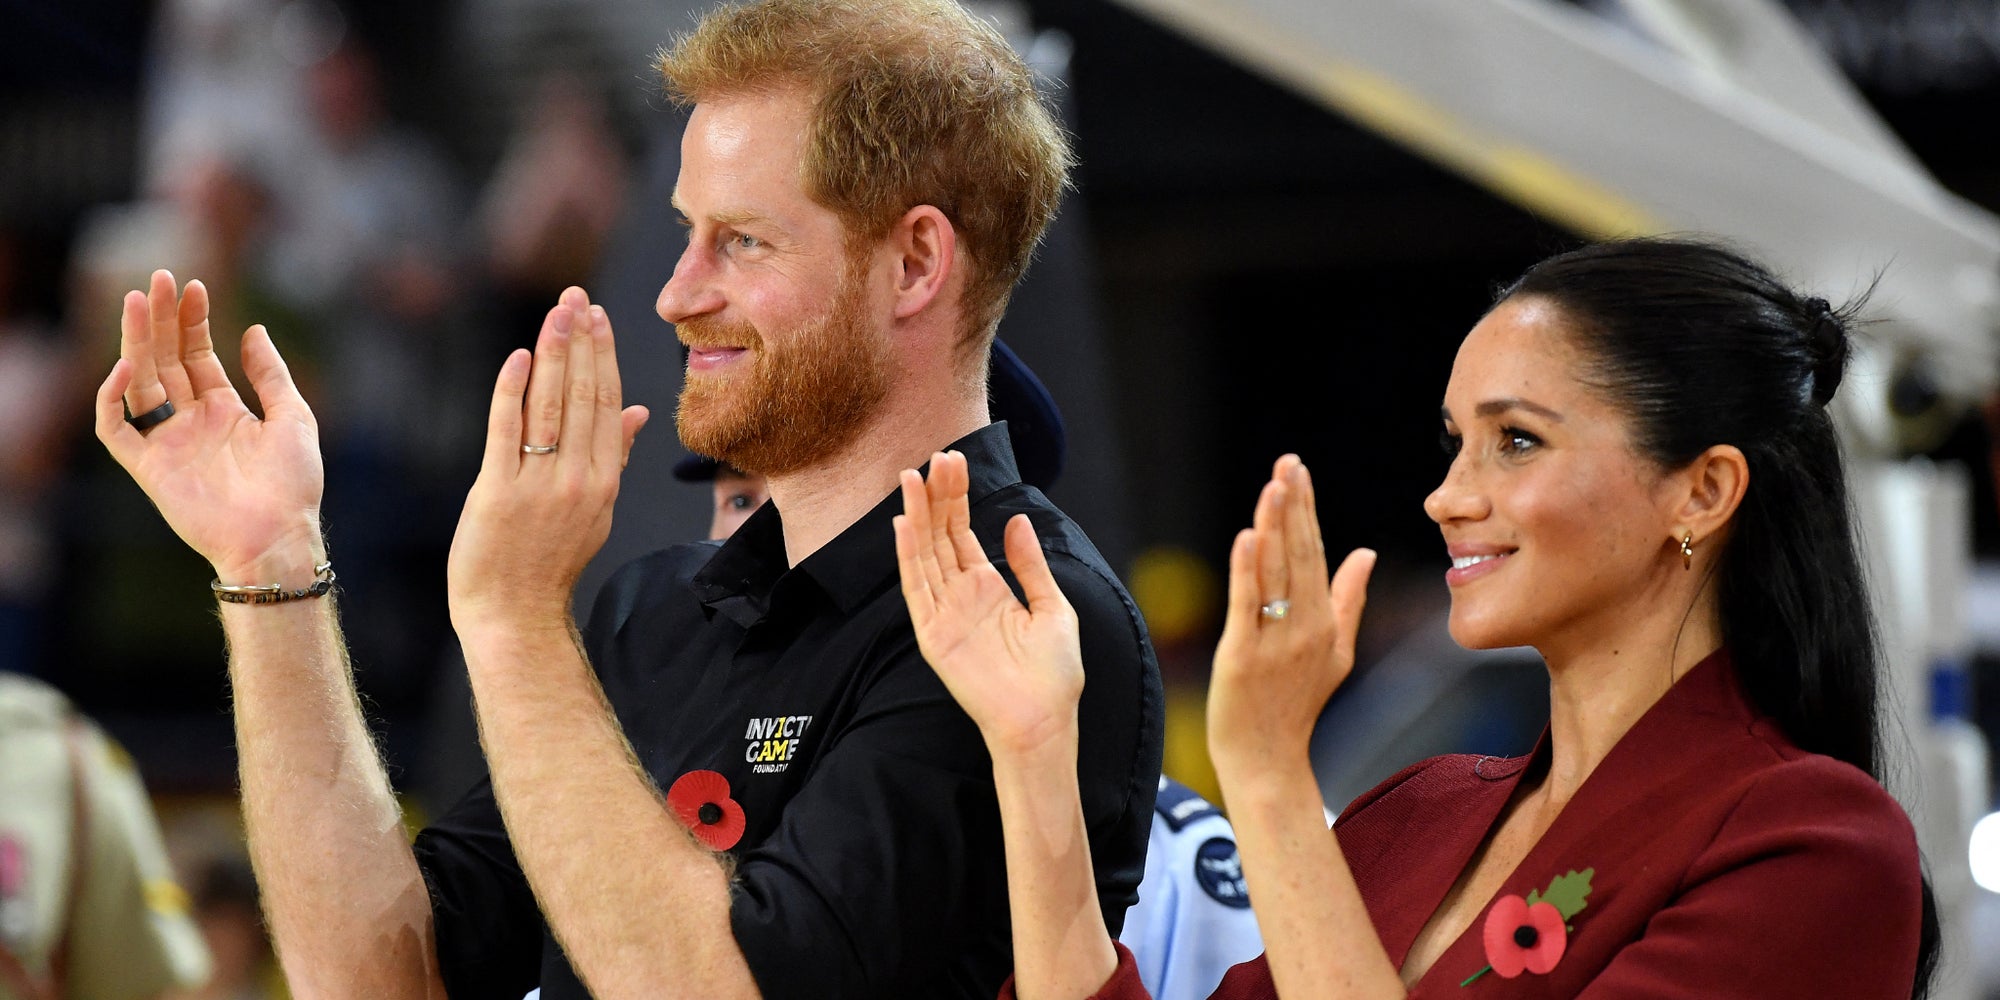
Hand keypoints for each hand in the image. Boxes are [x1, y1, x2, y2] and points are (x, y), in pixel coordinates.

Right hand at [93, 270, 325, 582]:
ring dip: (135, 342)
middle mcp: (191, 422)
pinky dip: (113, 399)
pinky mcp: (147, 468)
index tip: (194, 286)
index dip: (193, 321)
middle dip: (160, 320)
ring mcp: (167, 442)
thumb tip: (254, 329)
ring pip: (140, 382)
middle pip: (165, 360)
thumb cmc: (292, 484)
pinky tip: (128, 367)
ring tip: (137, 301)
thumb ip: (270, 374)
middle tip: (158, 278)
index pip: (198, 355)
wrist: (278, 536)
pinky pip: (116, 430)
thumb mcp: (293, 417)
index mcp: (224, 410)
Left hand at [446, 287, 648, 632]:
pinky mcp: (498, 494)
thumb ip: (615, 457)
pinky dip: (512, 392)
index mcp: (604, 482)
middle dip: (580, 342)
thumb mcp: (595, 510)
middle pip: (582, 398)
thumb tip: (639, 412)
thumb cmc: (550, 562)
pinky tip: (519, 357)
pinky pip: (506, 432)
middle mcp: (577, 481)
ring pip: (550, 407)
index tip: (599, 317)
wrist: (515, 614)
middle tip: (577, 297)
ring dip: (554, 354)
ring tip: (556, 312)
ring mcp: (539, 487)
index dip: (603, 357)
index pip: (607, 406)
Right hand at [893, 451, 1083, 756]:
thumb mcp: (1052, 607)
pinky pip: (917, 590)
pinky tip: (904, 525)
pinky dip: (909, 558)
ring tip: (912, 478)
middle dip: (937, 495)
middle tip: (935, 456)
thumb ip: (1030, 564)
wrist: (1044, 721)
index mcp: (987, 587)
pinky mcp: (933, 636)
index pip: (961, 532)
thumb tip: (1017, 520)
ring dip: (917, 516)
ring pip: (923, 555)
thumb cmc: (1053, 674)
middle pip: (940, 535)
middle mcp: (960, 596)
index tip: (953, 460)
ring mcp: (944, 614)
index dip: (956, 496)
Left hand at [1207, 455, 1375, 786]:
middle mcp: (1304, 627)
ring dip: (1274, 526)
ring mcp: (1274, 641)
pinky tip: (1248, 537)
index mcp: (1324, 621)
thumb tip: (1366, 552)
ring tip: (1275, 485)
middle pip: (1298, 555)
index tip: (1299, 470)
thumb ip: (1349, 599)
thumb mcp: (1336, 651)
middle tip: (1288, 462)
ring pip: (1275, 573)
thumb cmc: (1298, 704)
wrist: (1268, 758)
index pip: (1315, 553)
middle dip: (1293, 506)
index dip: (1306, 510)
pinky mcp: (1241, 655)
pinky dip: (1247, 570)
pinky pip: (1247, 605)